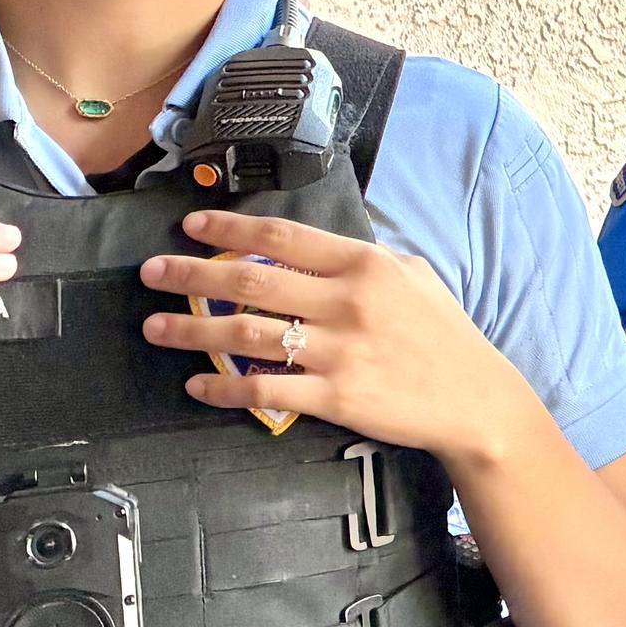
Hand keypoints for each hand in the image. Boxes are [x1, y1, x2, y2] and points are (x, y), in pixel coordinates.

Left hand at [143, 209, 536, 466]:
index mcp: (364, 265)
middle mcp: (346, 302)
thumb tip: (315, 250)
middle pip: (250, 282)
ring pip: (245, 335)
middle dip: (191, 275)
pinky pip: (264, 389)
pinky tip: (197, 385)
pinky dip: (223, 388)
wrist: (474, 399)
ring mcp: (338, 351)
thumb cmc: (444, 336)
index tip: (192, 227)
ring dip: (192, 330)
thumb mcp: (414, 276)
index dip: (229, 229)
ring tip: (155, 326)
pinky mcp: (335, 397)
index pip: (282, 238)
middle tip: (151, 273)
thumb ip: (364, 260)